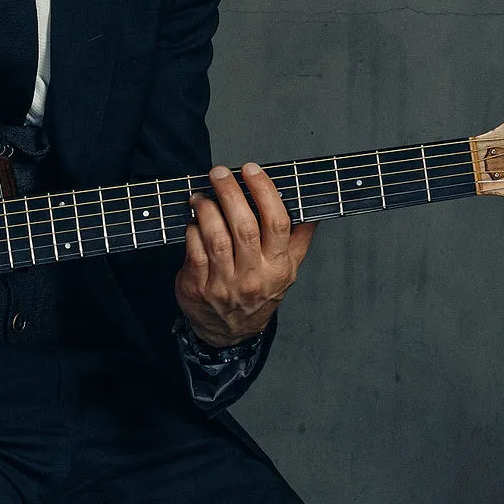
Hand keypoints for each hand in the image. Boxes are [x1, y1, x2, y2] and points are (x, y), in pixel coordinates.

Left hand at [174, 163, 313, 348]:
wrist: (230, 333)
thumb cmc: (259, 294)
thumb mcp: (287, 272)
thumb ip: (299, 241)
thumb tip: (311, 210)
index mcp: (278, 267)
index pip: (277, 222)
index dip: (264, 191)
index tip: (251, 170)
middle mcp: (253, 276)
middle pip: (243, 226)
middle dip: (230, 192)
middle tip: (220, 173)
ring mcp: (224, 283)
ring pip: (216, 236)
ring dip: (207, 209)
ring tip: (202, 195)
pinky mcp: (199, 287)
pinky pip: (194, 250)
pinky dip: (192, 230)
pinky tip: (193, 220)